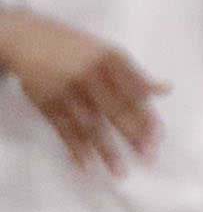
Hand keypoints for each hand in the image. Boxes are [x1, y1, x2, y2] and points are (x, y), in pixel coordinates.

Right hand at [0, 9, 165, 174]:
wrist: (29, 39)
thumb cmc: (78, 49)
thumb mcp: (108, 52)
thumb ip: (135, 74)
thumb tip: (164, 90)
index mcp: (109, 59)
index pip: (133, 91)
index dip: (146, 114)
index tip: (159, 135)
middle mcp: (89, 75)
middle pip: (114, 109)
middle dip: (132, 134)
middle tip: (148, 156)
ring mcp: (66, 91)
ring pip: (89, 124)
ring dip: (106, 150)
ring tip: (120, 172)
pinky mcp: (47, 104)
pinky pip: (63, 130)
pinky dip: (75, 148)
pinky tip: (88, 166)